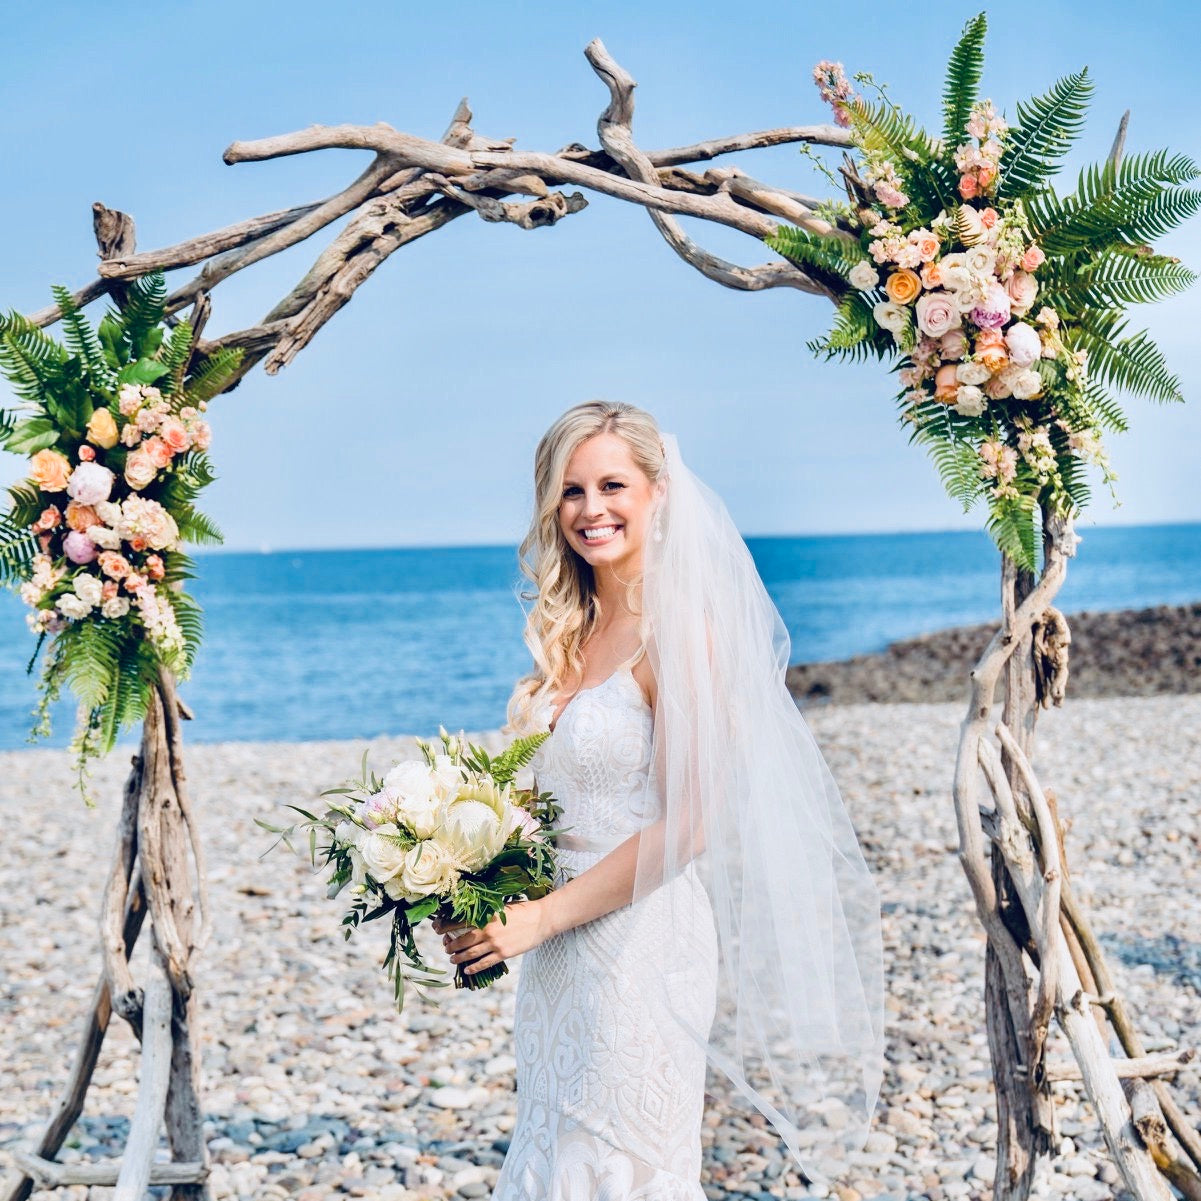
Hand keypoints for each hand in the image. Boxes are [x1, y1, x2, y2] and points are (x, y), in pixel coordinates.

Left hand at [434, 899, 553, 976]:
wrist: (542, 919)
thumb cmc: (522, 910)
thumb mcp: (501, 906)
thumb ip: (486, 912)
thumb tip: (471, 916)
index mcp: (485, 915)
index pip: (458, 922)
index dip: (445, 927)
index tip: (437, 930)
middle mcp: (487, 930)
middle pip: (462, 940)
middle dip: (450, 945)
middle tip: (446, 947)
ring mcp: (495, 943)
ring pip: (470, 953)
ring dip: (459, 957)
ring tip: (452, 959)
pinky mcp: (503, 953)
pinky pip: (484, 963)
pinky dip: (474, 968)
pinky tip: (467, 970)